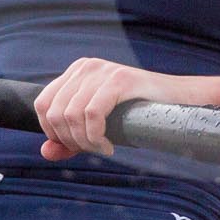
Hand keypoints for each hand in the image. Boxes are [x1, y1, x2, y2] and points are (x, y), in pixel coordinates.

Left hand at [33, 59, 209, 159]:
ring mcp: (102, 71)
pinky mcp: (119, 79)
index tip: (74, 146)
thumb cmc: (137, 115)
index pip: (42, 104)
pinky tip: (109, 146)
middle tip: (92, 149)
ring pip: (71, 116)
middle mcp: (85, 67)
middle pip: (54, 113)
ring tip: (103, 148)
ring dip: (85, 142)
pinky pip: (92, 114)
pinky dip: (96, 138)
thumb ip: (69, 140)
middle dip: (70, 140)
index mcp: (76, 71)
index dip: (52, 132)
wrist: (177, 101)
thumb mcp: (97, 127)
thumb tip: (45, 152)